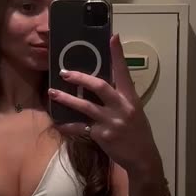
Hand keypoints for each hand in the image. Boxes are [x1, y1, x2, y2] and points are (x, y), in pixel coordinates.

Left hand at [48, 33, 160, 175]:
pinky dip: (68, 125)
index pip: (124, 72)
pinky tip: (57, 123)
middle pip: (100, 86)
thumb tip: (108, 83)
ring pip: (85, 106)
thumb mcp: (135, 111)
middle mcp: (122, 107)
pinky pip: (80, 128)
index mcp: (131, 98)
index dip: (117, 54)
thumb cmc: (138, 132)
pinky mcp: (102, 135)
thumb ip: (121, 98)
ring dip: (67, 99)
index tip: (113, 37)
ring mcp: (111, 122)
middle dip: (81, 78)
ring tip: (52, 93)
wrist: (143, 158)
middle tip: (64, 72)